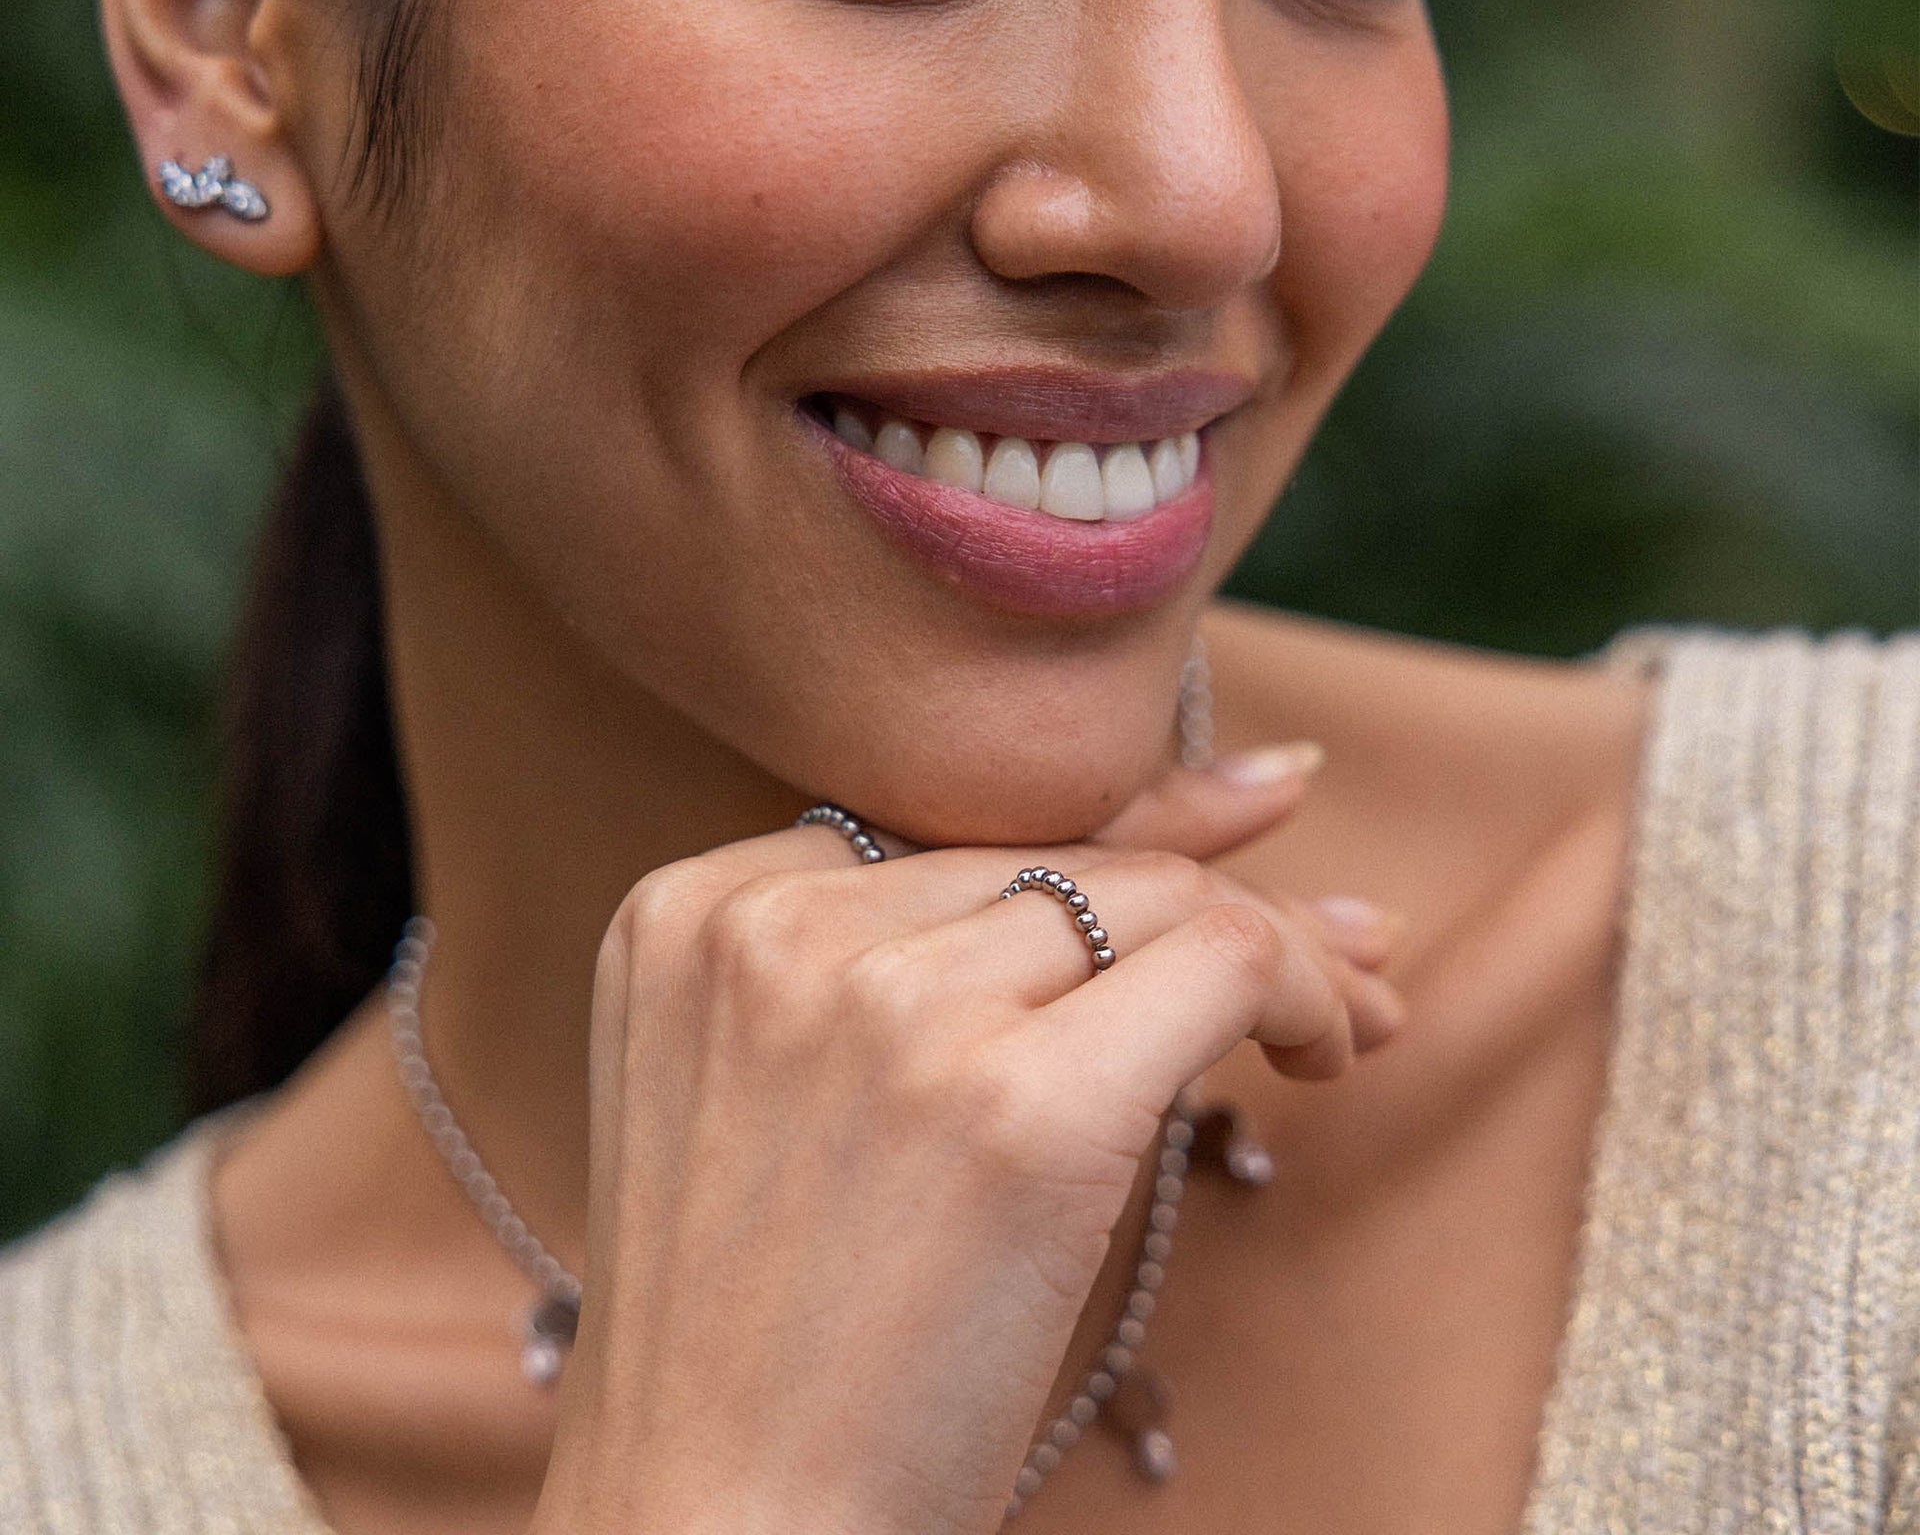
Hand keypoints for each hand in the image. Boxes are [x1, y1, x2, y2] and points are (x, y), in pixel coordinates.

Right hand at [535, 752, 1398, 1534]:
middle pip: (1060, 852)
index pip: (955, 826)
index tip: (1243, 827)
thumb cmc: (773, 1341)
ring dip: (1279, 949)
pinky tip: (1331, 1054)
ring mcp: (891, 1005)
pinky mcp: (1013, 1102)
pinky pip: (1220, 960)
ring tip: (1348, 1021)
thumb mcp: (782, 1098)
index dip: (1114, 836)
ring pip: (1155, 893)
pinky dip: (1306, 989)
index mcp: (695, 912)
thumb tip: (1157, 849)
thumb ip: (902, 964)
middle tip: (1344, 950)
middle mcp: (780, 924)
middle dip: (1216, 889)